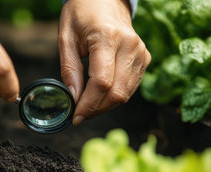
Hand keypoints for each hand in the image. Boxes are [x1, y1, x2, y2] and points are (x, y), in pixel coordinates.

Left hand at [59, 0, 150, 124]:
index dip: (88, 104)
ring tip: (87, 107)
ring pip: (125, 94)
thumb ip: (70, 70)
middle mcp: (129, 46)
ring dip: (105, 106)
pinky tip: (100, 97)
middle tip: (80, 115)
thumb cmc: (82, 14)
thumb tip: (73, 99)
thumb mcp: (66, 38)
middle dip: (96, 109)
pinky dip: (115, 97)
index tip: (75, 116)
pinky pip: (131, 87)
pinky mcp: (144, 58)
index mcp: (107, 37)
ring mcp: (140, 52)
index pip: (101, 82)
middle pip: (117, 92)